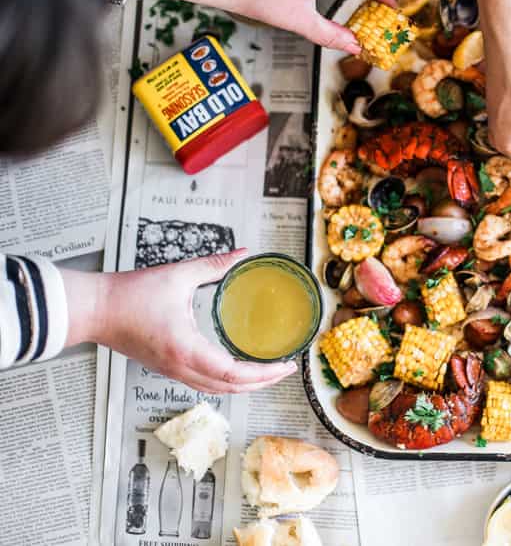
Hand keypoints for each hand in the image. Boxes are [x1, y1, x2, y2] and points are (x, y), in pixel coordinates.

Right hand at [65, 250, 295, 392]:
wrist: (93, 309)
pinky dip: (225, 381)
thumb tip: (242, 253)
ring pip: (215, 389)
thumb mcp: (178, 275)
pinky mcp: (165, 367)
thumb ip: (214, 265)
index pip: (233, 373)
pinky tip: (236, 369)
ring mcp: (171, 370)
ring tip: (267, 372)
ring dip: (244, 385)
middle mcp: (180, 366)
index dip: (263, 374)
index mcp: (186, 348)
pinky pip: (202, 382)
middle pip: (229, 388)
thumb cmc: (128, 295)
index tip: (285, 365)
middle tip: (285, 370)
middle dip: (262, 383)